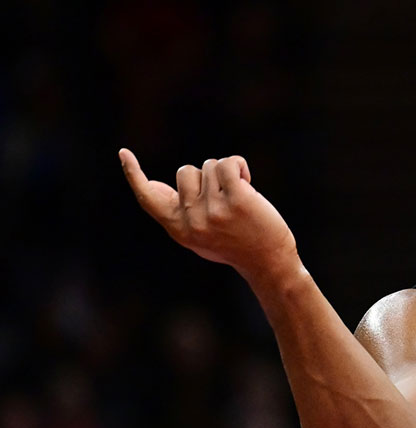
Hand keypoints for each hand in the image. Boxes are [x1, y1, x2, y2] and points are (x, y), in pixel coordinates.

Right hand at [118, 149, 298, 282]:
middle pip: (186, 172)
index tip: (124, 153)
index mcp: (179, 229)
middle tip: (226, 200)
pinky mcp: (236, 200)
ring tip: (240, 197)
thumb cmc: (237, 245)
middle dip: (207, 177)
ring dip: (227, 174)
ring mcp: (213, 210)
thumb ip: (181, 213)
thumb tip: (159, 186)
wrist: (268, 262)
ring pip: (209, 166)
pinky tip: (248, 182)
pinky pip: (228, 164)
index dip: (134, 174)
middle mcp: (192, 221)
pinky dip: (239, 166)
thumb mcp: (201, 235)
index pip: (148, 199)